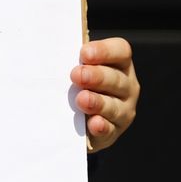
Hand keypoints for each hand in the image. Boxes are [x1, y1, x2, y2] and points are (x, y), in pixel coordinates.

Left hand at [70, 37, 139, 152]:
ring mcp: (123, 109)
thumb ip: (72, 61)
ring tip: (82, 99)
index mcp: (119, 64)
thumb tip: (55, 54)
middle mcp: (126, 86)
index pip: (120, 51)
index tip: (84, 54)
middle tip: (76, 75)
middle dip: (97, 76)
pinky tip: (93, 123)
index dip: (105, 51)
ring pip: (114, 105)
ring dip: (97, 102)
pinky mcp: (114, 130)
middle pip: (116, 78)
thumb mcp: (76, 69)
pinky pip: (110, 129)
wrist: (74, 119)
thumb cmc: (75, 84)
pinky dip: (101, 126)